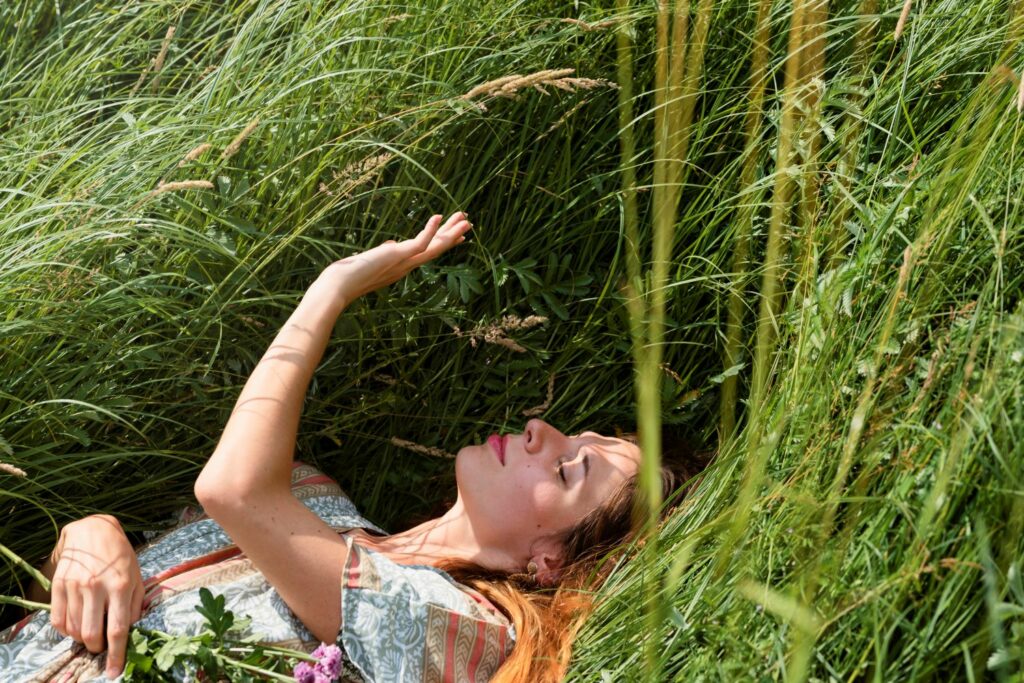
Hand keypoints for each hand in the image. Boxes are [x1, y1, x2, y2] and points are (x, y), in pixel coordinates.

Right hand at [49, 514, 144, 678]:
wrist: (92, 530)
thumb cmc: (120, 555)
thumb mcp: (136, 575)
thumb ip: (134, 604)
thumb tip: (129, 630)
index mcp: (120, 585)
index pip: (117, 629)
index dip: (117, 654)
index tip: (115, 672)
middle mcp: (96, 587)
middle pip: (92, 634)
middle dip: (97, 649)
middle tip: (101, 647)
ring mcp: (75, 586)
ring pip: (75, 630)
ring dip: (83, 639)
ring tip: (91, 633)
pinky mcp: (58, 585)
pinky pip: (58, 620)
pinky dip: (67, 630)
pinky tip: (76, 625)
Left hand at [324, 211, 471, 302]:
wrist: (338, 287)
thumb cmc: (347, 276)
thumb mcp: (371, 260)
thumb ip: (384, 253)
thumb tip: (391, 244)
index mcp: (401, 267)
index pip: (426, 252)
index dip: (441, 242)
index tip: (455, 235)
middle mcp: (406, 266)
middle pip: (436, 249)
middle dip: (452, 235)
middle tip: (468, 222)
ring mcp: (404, 262)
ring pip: (434, 246)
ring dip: (450, 232)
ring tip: (465, 219)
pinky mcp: (398, 256)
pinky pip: (420, 242)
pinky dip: (430, 229)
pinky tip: (438, 216)